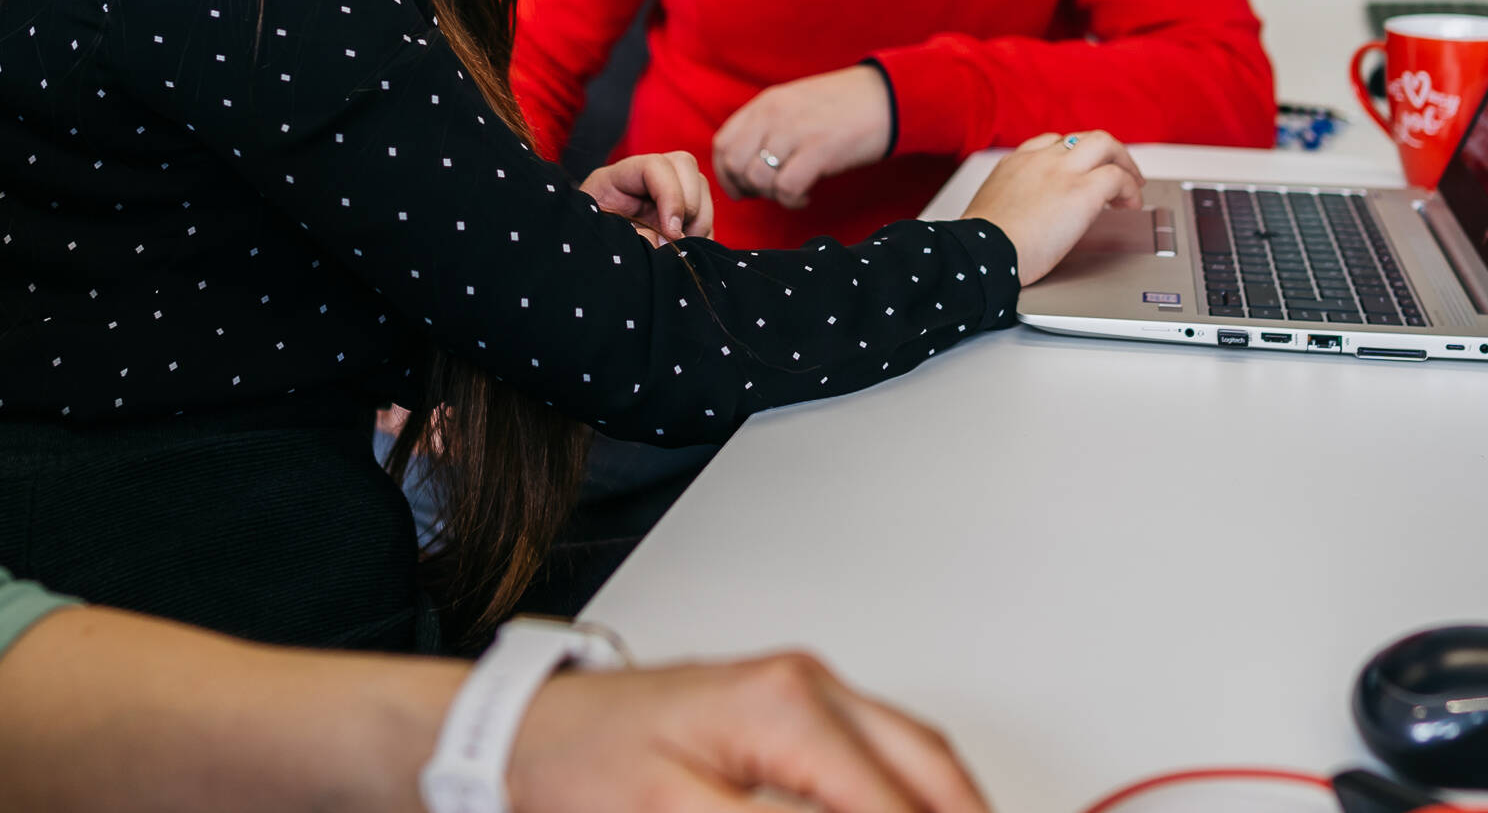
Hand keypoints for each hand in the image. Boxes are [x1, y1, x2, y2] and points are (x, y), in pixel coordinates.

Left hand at [510, 653, 988, 812]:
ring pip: (916, 760)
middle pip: (930, 770)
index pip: (893, 804)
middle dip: (958, 812)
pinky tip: (900, 811)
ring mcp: (806, 695)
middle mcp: (809, 688)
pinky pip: (880, 756)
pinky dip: (902, 796)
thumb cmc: (583, 767)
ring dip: (935, 804)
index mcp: (787, 707)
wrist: (529, 732)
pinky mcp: (795, 716)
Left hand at [581, 151, 713, 241]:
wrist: (585, 261)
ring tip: (682, 249)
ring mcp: (664, 194)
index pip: (654, 166)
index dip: (671, 195)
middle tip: (678, 239)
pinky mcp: (678, 215)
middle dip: (690, 205)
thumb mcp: (602, 240)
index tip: (671, 232)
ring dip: (700, 221)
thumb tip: (667, 242)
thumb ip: (632, 238)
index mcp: (615, 179)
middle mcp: (643, 180)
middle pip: (685, 165)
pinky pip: (705, 214)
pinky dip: (703, 234)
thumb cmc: (588, 247)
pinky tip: (688, 252)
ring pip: (701, 188)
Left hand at [713, 65, 893, 209]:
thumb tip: (745, 165)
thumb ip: (767, 128)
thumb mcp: (794, 105)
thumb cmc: (844, 106)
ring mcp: (795, 131)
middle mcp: (774, 115)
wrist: (889, 96)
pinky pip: (786, 187)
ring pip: (757, 178)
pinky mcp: (819, 149)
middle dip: (747, 188)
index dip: (726, 174)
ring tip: (793, 192)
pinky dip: (792, 200)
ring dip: (772, 195)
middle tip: (771, 192)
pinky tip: (807, 195)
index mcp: (765, 104)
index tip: (745, 187)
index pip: (721, 144)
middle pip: (734, 164)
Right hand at [960, 131, 1144, 284]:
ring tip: (1133, 184)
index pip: (1050, 143)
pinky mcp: (1083, 191)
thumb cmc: (981, 244)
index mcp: (1015, 164)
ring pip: (1105, 144)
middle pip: (1083, 137)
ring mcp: (1062, 171)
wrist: (982, 252)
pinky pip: (1117, 177)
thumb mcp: (990, 209)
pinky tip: (1131, 205)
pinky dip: (1130, 189)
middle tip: (1118, 170)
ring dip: (1124, 162)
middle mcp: (1040, 160)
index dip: (1072, 155)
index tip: (1080, 170)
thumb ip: (1012, 203)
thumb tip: (1025, 220)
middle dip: (1106, 152)